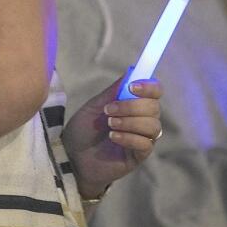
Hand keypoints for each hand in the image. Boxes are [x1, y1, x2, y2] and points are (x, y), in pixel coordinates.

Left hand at [62, 77, 162, 197]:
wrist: (71, 156)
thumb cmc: (83, 129)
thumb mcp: (95, 106)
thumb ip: (113, 91)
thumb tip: (131, 70)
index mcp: (134, 104)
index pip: (155, 91)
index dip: (149, 87)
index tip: (132, 87)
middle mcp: (142, 120)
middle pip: (154, 108)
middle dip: (132, 106)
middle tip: (109, 110)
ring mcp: (142, 138)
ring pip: (153, 126)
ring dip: (130, 122)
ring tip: (110, 124)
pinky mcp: (138, 156)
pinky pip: (146, 144)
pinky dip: (130, 137)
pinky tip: (114, 137)